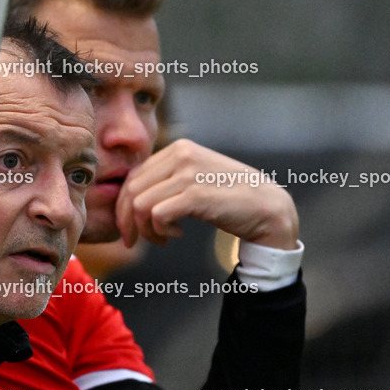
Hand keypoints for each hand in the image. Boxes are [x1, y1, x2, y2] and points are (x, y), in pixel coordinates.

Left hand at [115, 139, 298, 249]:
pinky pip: (157, 215)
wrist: (267, 207)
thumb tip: (128, 197)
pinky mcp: (196, 195)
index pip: (133, 176)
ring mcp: (189, 173)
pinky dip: (160, 231)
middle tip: (134, 241)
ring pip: (139, 204)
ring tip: (162, 239)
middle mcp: (181, 155)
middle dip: (126, 221)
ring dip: (145, 229)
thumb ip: (166, 180)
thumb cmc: (228, 198)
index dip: (123, 205)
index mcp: (177, 149)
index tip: (129, 227)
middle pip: (130, 190)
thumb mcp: (194, 178)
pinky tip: (176, 234)